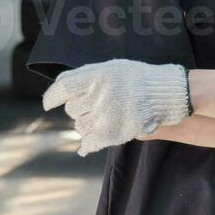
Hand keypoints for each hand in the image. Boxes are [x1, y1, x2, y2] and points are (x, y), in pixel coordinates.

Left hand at [42, 59, 190, 156]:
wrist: (166, 93)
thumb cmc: (139, 79)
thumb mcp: (113, 68)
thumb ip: (86, 73)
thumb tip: (59, 82)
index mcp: (96, 76)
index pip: (63, 87)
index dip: (52, 97)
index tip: (48, 104)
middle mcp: (97, 95)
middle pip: (72, 109)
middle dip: (80, 109)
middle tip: (96, 107)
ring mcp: (103, 115)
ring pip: (80, 126)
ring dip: (87, 125)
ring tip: (104, 119)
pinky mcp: (111, 132)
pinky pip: (88, 143)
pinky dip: (86, 146)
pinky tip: (87, 147)